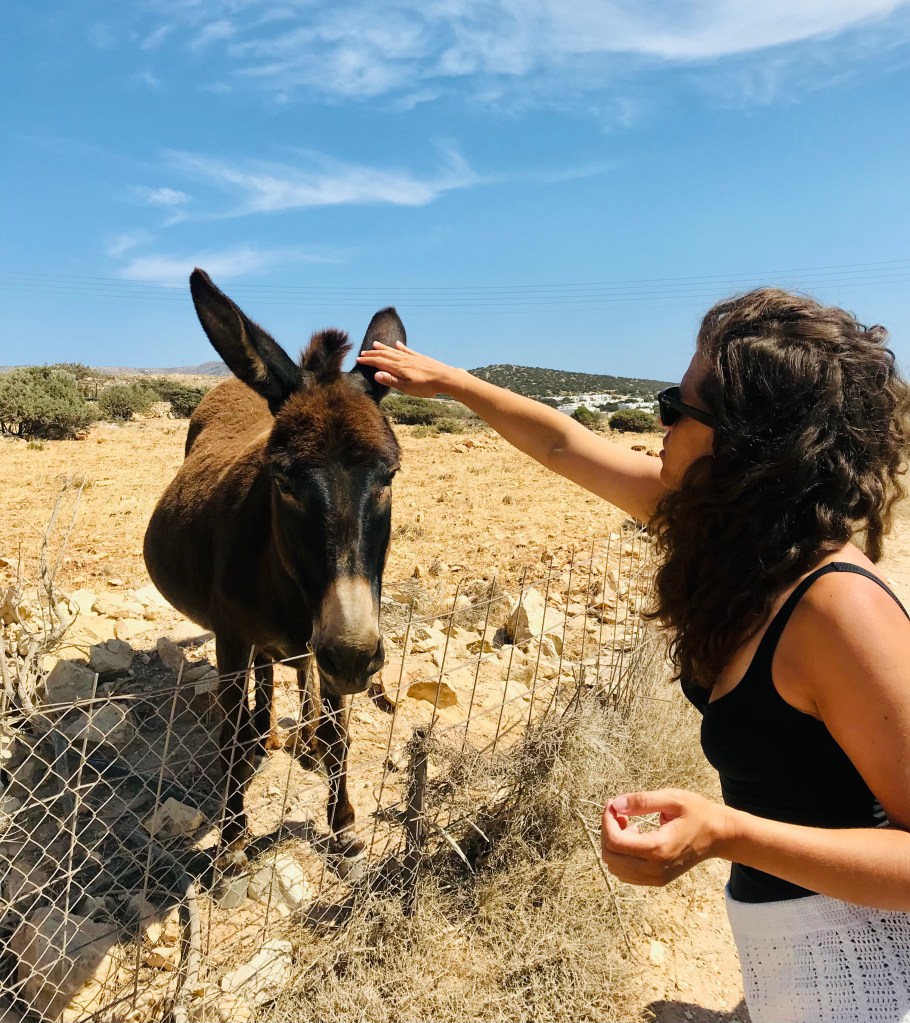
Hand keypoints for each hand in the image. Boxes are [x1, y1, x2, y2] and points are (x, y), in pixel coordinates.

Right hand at [356, 341, 461, 398]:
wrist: (446, 378)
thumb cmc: (427, 386)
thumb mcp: (407, 388)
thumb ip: (391, 381)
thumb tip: (375, 375)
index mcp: (399, 368)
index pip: (380, 362)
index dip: (368, 360)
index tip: (358, 359)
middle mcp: (404, 360)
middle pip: (385, 355)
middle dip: (373, 354)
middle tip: (362, 352)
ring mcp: (412, 358)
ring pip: (394, 351)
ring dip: (384, 348)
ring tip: (375, 344)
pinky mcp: (420, 358)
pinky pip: (407, 350)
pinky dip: (401, 347)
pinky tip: (398, 344)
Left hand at [600, 788, 734, 885]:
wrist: (720, 836)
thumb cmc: (698, 814)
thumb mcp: (672, 799)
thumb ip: (642, 801)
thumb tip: (615, 804)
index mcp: (658, 849)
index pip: (615, 842)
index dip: (607, 821)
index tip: (613, 804)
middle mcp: (655, 870)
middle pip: (610, 857)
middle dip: (607, 832)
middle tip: (619, 812)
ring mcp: (656, 879)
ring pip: (615, 868)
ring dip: (613, 845)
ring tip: (628, 824)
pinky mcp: (657, 880)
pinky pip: (626, 873)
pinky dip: (621, 855)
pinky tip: (635, 837)